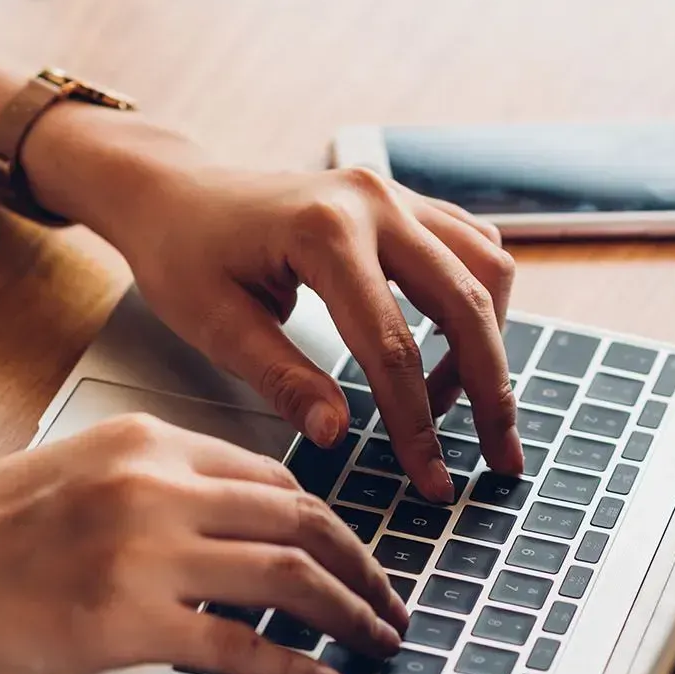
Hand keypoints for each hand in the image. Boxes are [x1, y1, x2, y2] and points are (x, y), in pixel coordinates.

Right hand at [0, 414, 407, 673]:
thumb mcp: (69, 477)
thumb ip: (148, 490)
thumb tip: (223, 533)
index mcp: (145, 442)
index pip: (271, 478)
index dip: (326, 523)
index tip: (349, 557)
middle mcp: (157, 485)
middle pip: (302, 521)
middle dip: (362, 567)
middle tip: (391, 603)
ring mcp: (145, 552)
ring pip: (292, 577)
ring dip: (352, 614)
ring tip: (378, 643)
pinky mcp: (128, 622)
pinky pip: (245, 646)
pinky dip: (299, 668)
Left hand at [25, 112, 522, 498]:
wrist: (175, 192)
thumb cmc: (183, 255)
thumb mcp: (214, 326)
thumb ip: (282, 379)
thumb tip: (338, 435)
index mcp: (322, 233)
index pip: (392, 346)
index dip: (416, 423)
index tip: (431, 481)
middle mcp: (373, 202)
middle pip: (465, 303)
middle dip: (489, 389)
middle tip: (499, 457)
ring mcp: (394, 194)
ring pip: (486, 269)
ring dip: (488, 344)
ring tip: (456, 409)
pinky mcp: (403, 201)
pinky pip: (471, 247)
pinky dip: (477, 303)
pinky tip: (447, 353)